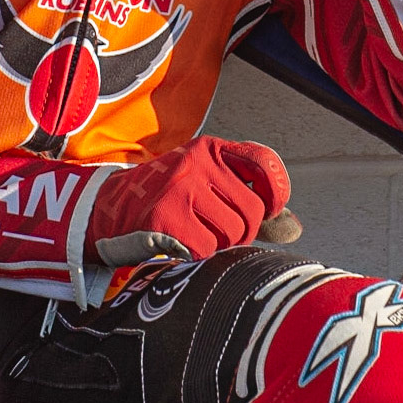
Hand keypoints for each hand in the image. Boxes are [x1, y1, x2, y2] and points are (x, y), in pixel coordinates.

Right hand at [88, 136, 290, 264]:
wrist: (108, 208)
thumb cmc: (166, 199)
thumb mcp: (207, 186)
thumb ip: (252, 202)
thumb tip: (295, 228)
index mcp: (210, 148)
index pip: (264, 162)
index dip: (277, 191)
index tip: (271, 208)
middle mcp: (197, 162)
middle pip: (252, 210)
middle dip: (242, 231)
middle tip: (219, 232)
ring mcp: (180, 188)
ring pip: (232, 233)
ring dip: (219, 244)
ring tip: (195, 234)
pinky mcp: (165, 216)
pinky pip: (205, 248)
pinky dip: (196, 254)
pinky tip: (179, 242)